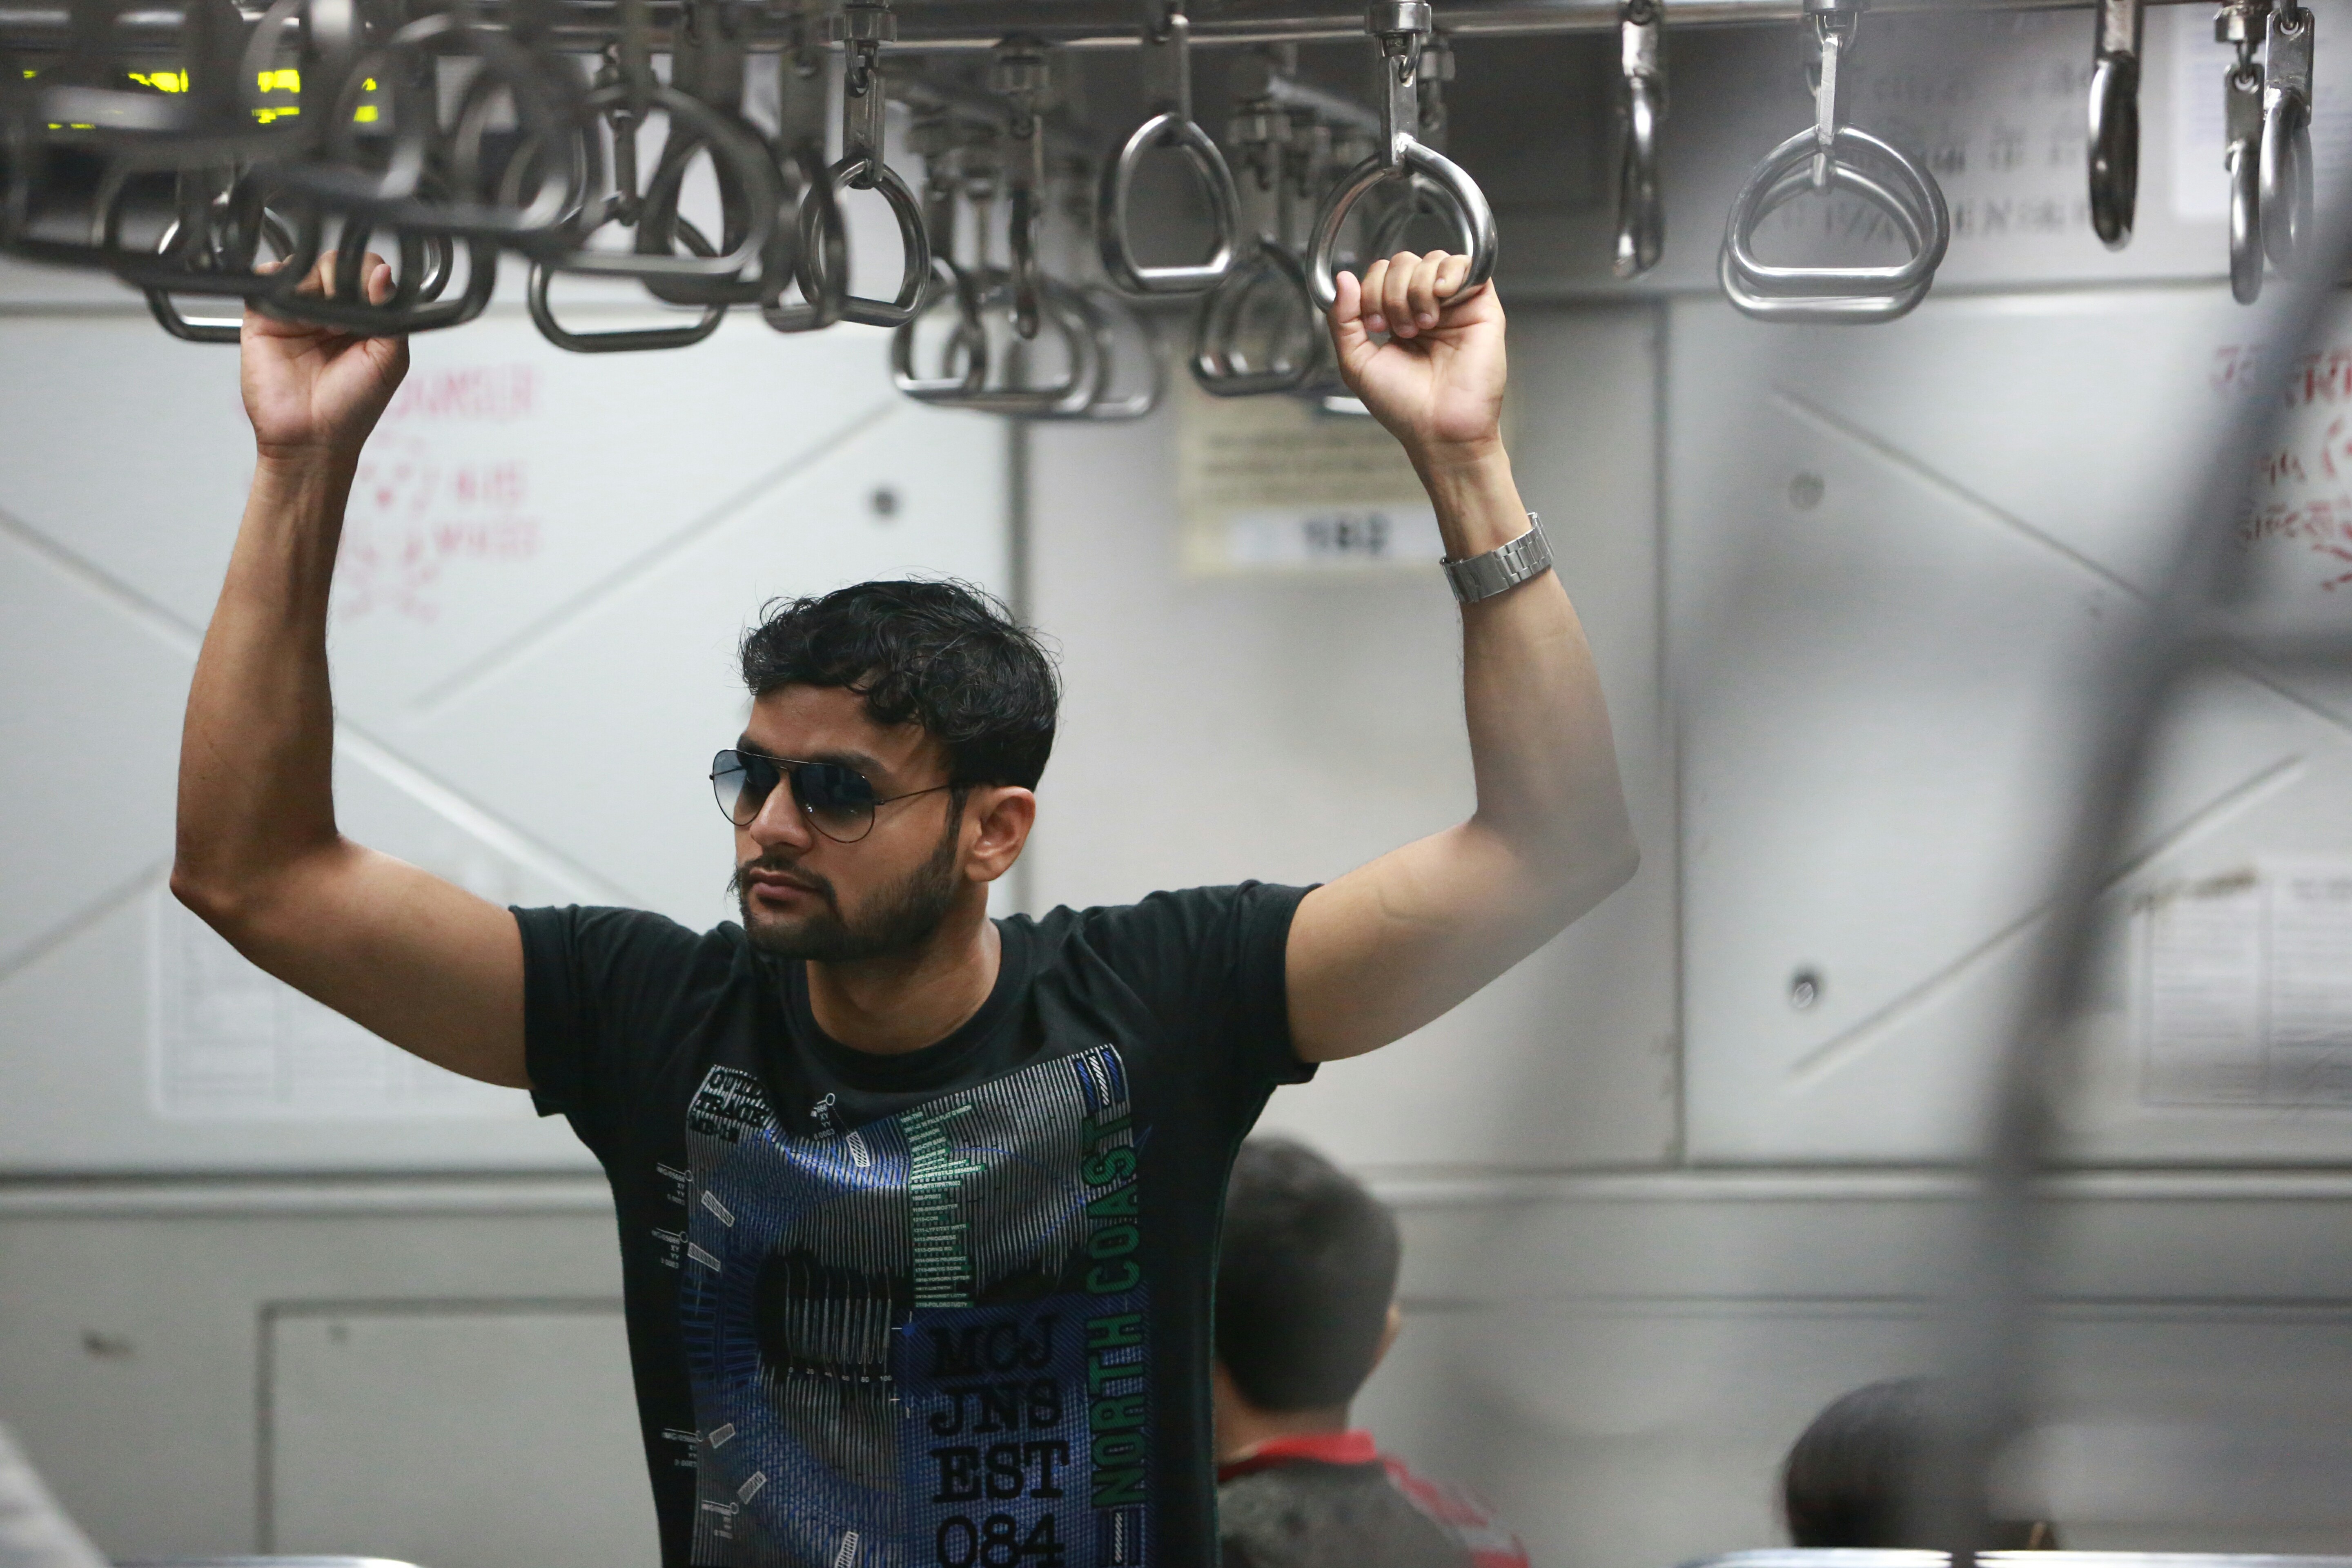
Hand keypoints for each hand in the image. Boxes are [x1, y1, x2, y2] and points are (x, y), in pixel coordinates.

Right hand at [240, 250, 410, 464]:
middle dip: (342, 281)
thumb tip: (385, 272)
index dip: (368, 278)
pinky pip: (267, 278)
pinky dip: (278, 281)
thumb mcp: (390, 360)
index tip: (369, 304)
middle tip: (342, 322)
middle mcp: (330, 308)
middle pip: (335, 262)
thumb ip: (393, 313)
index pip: (368, 270)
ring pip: (303, 264)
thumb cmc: (353, 406)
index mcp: (364, 315)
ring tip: (321, 325)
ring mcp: (296, 309)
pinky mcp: (264, 315)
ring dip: (314, 285)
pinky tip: (293, 311)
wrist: (310, 438)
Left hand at [1327, 251, 1504, 467]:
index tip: (1375, 327)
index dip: (1371, 291)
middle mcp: (1426, 307)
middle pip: (1404, 261)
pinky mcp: (1481, 306)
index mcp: (1397, 317)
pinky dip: (1448, 274)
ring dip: (1417, 289)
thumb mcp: (1356, 362)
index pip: (1380, 274)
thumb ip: (1343, 319)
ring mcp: (1454, 306)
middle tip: (1400, 330)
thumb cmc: (1403, 406)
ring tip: (1423, 325)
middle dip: (1391, 291)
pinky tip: (1441, 300)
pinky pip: (1466, 264)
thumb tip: (1342, 278)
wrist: (1439, 428)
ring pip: (1432, 259)